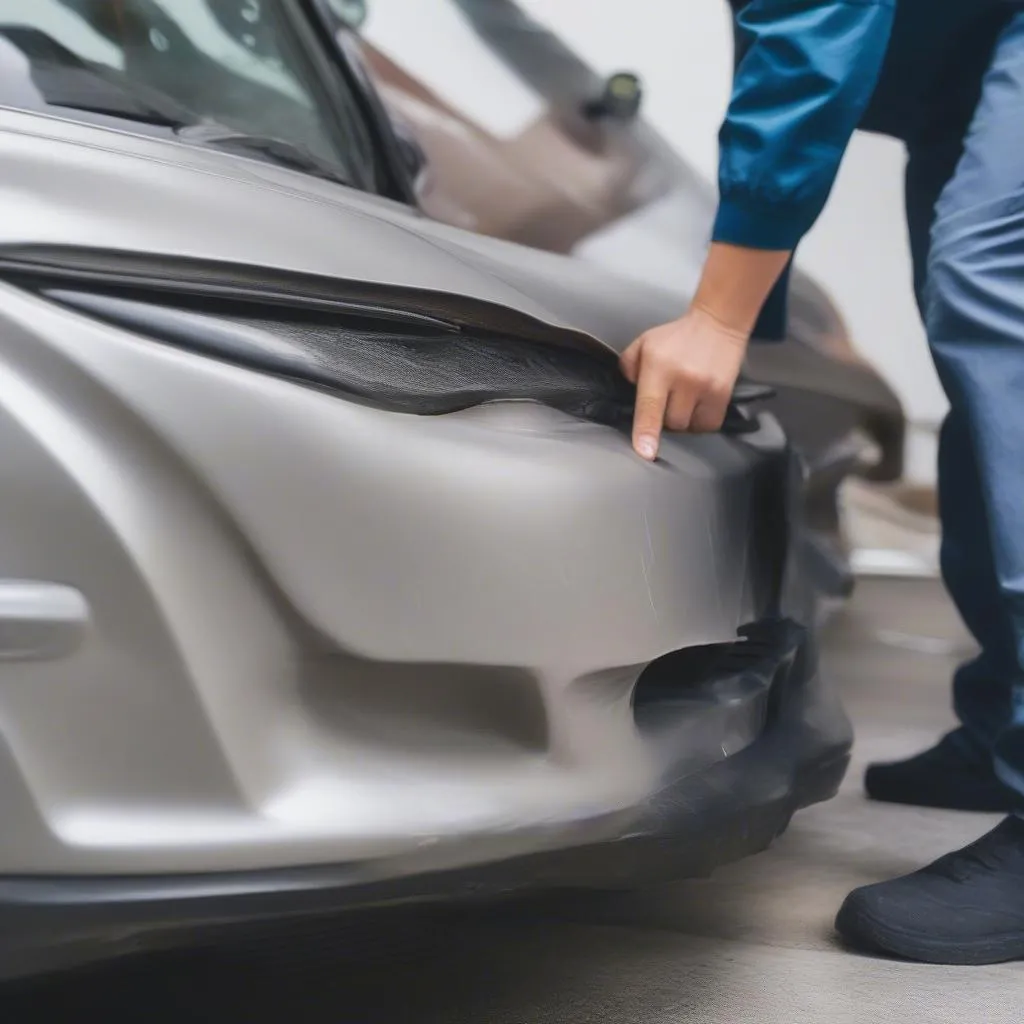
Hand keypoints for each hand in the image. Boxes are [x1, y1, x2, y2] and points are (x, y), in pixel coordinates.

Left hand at [620, 305, 749, 460]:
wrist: (718, 323)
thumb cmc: (677, 336)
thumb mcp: (643, 344)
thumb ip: (628, 369)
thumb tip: (628, 398)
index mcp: (658, 366)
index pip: (650, 405)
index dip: (647, 432)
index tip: (646, 452)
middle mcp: (684, 379)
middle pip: (670, 423)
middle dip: (664, 418)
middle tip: (667, 400)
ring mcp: (706, 387)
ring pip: (689, 427)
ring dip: (682, 420)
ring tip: (683, 400)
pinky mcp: (724, 394)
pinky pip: (708, 425)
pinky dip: (700, 421)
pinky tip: (697, 404)